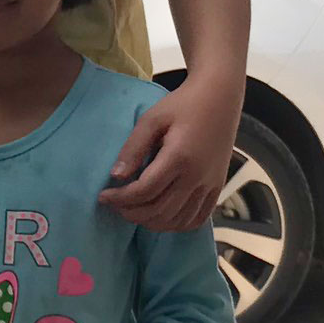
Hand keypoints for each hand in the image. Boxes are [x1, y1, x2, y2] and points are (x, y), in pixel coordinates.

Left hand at [101, 85, 233, 231]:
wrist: (220, 97)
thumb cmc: (182, 105)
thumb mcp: (152, 119)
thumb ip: (133, 148)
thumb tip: (116, 177)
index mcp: (179, 157)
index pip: (144, 191)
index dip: (120, 199)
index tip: (104, 196)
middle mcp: (197, 176)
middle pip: (159, 211)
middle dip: (131, 213)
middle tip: (116, 205)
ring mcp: (210, 184)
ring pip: (177, 220)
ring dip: (151, 222)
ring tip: (134, 211)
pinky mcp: (218, 187)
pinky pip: (197, 219)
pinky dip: (176, 225)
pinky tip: (160, 216)